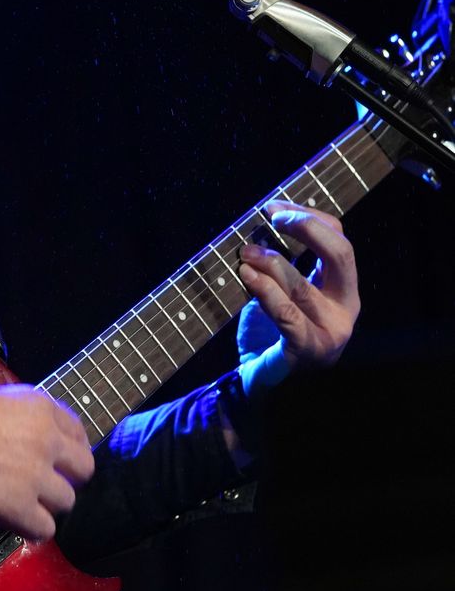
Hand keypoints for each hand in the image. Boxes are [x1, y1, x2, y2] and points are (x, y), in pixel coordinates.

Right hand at [0, 383, 94, 540]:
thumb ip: (19, 420)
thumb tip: (25, 440)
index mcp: (39, 408)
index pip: (79, 433)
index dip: (67, 452)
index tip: (57, 463)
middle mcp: (45, 439)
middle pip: (83, 470)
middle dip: (65, 479)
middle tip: (42, 487)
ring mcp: (34, 475)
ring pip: (66, 502)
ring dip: (45, 505)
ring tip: (18, 503)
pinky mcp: (17, 507)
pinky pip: (44, 529)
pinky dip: (29, 529)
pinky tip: (10, 520)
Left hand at [238, 204, 359, 374]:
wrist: (262, 382)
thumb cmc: (272, 333)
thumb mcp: (283, 291)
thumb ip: (282, 263)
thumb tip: (266, 220)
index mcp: (344, 290)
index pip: (339, 240)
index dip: (309, 218)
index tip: (275, 207)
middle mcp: (345, 309)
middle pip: (340, 254)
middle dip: (306, 227)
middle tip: (272, 217)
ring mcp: (329, 332)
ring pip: (302, 285)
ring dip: (271, 262)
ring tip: (245, 252)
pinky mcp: (306, 350)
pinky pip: (286, 315)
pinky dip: (265, 291)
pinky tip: (247, 275)